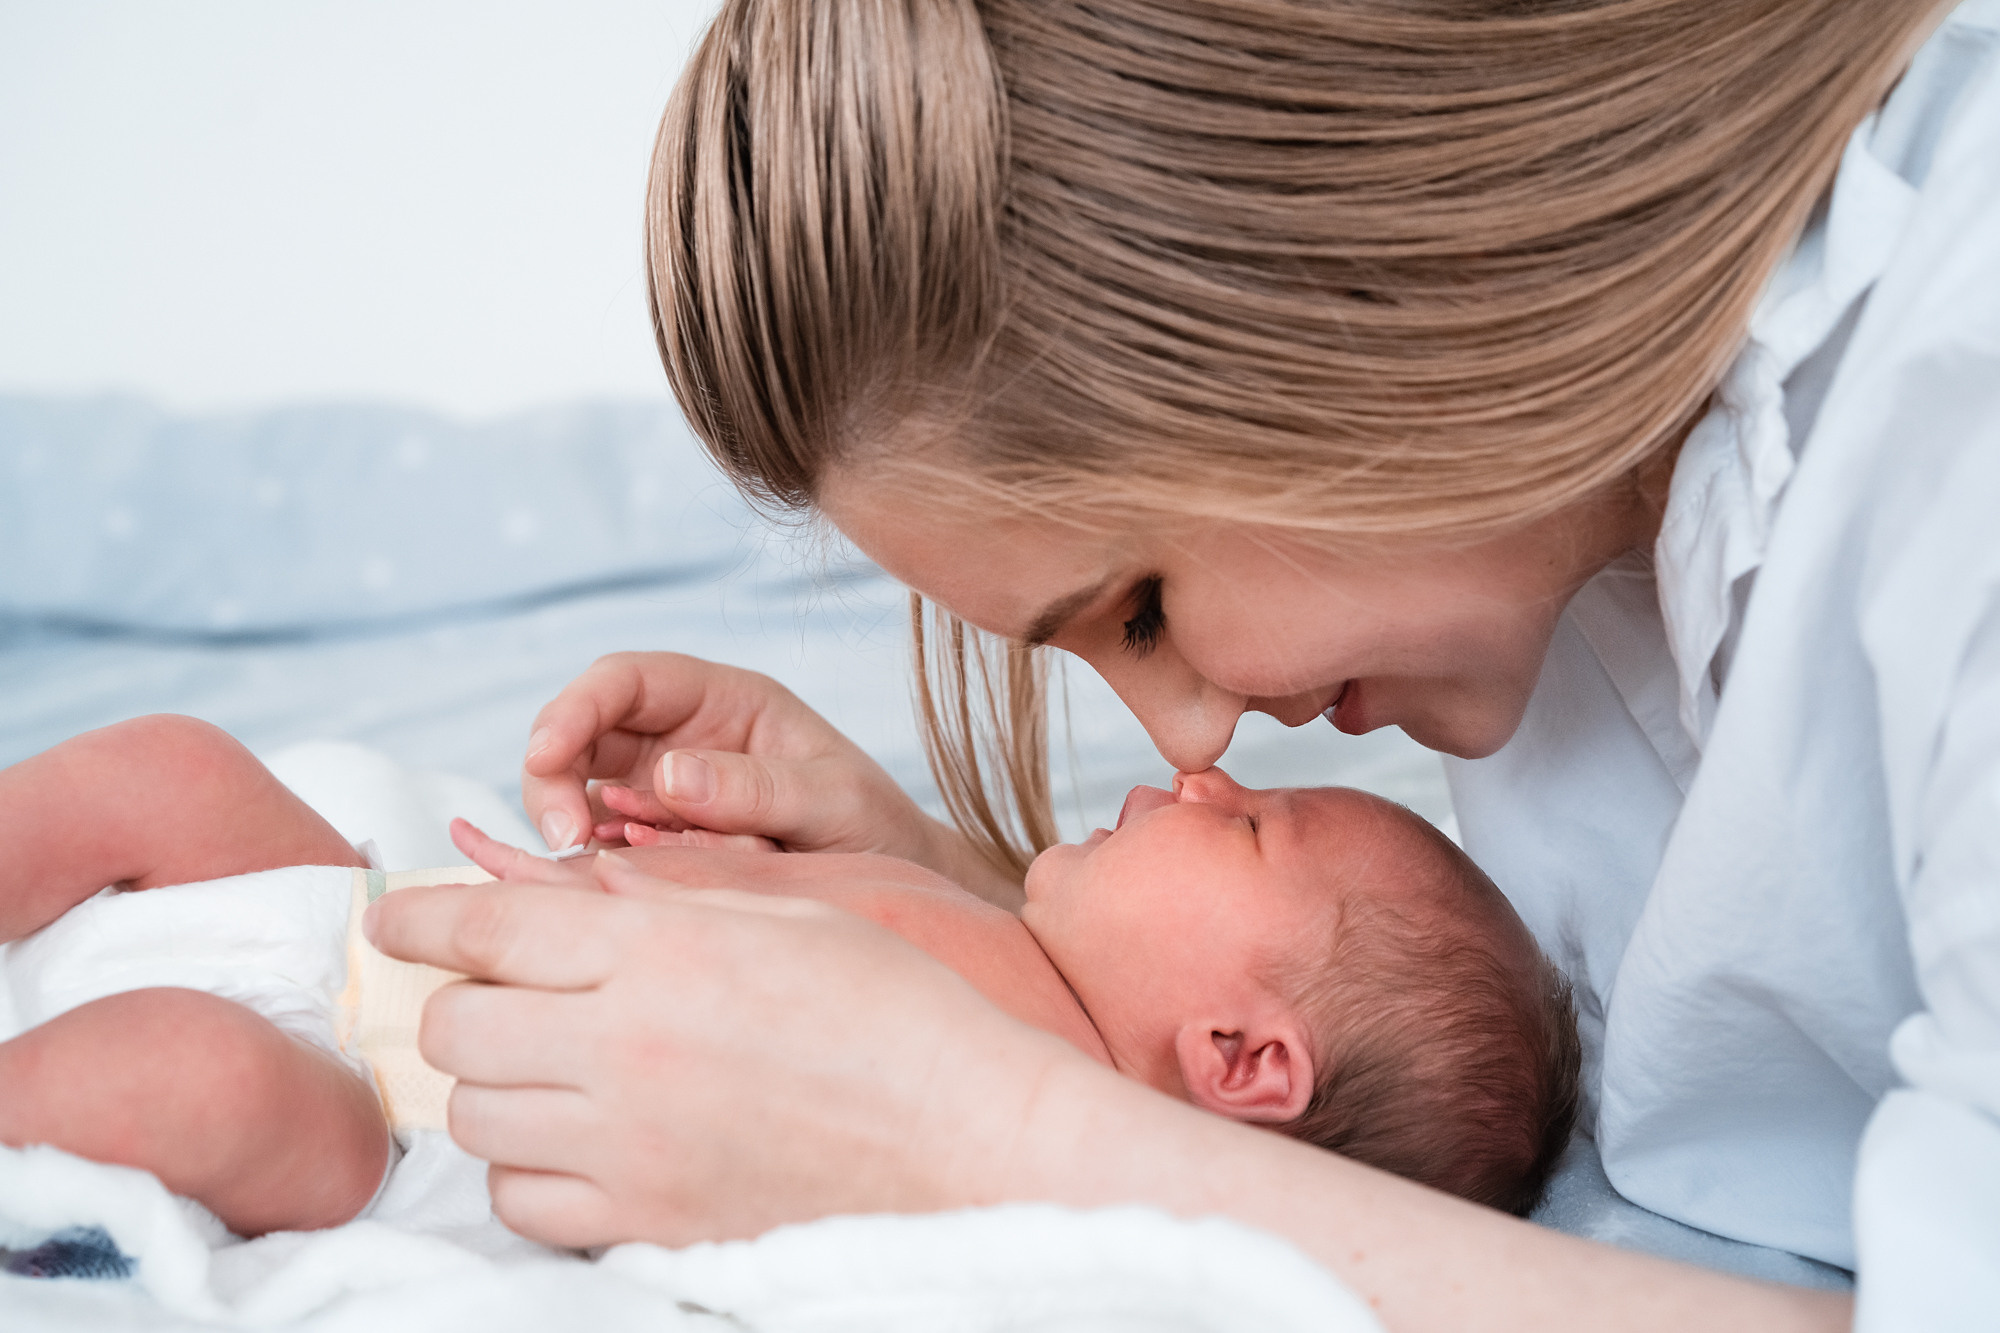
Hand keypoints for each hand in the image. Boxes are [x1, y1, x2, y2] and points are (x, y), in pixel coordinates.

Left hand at [363, 848, 1088, 1246]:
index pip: (485, 927)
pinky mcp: (645, 1221)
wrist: (970, 1139)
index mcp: (661, 952)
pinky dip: (526, 1169)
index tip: (391, 915)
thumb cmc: (899, 1011)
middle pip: (459, 1024)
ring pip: (475, 1118)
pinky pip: (521, 1203)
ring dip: (494, 1083)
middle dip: (464, 997)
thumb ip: (663, 900)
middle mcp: (624, 1047)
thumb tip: (566, 887)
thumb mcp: (788, 914)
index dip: (418, 913)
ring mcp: (628, 1146)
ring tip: (549, 1064)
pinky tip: (577, 1139)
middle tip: (505, 990)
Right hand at [520, 652, 1020, 905]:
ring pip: (581, 798)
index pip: (626, 681)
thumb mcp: (835, 801)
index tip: (545, 755)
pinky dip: (603, 873)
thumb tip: (667, 778)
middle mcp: (683, 739)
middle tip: (568, 842)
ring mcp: (665, 797)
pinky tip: (633, 894)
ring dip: (576, 834)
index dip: (573, 708)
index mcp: (725, 701)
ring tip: (610, 875)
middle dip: (556, 781)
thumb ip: (760, 788)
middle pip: (582, 738)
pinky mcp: (659, 850)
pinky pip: (606, 854)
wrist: (900, 890)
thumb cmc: (878, 829)